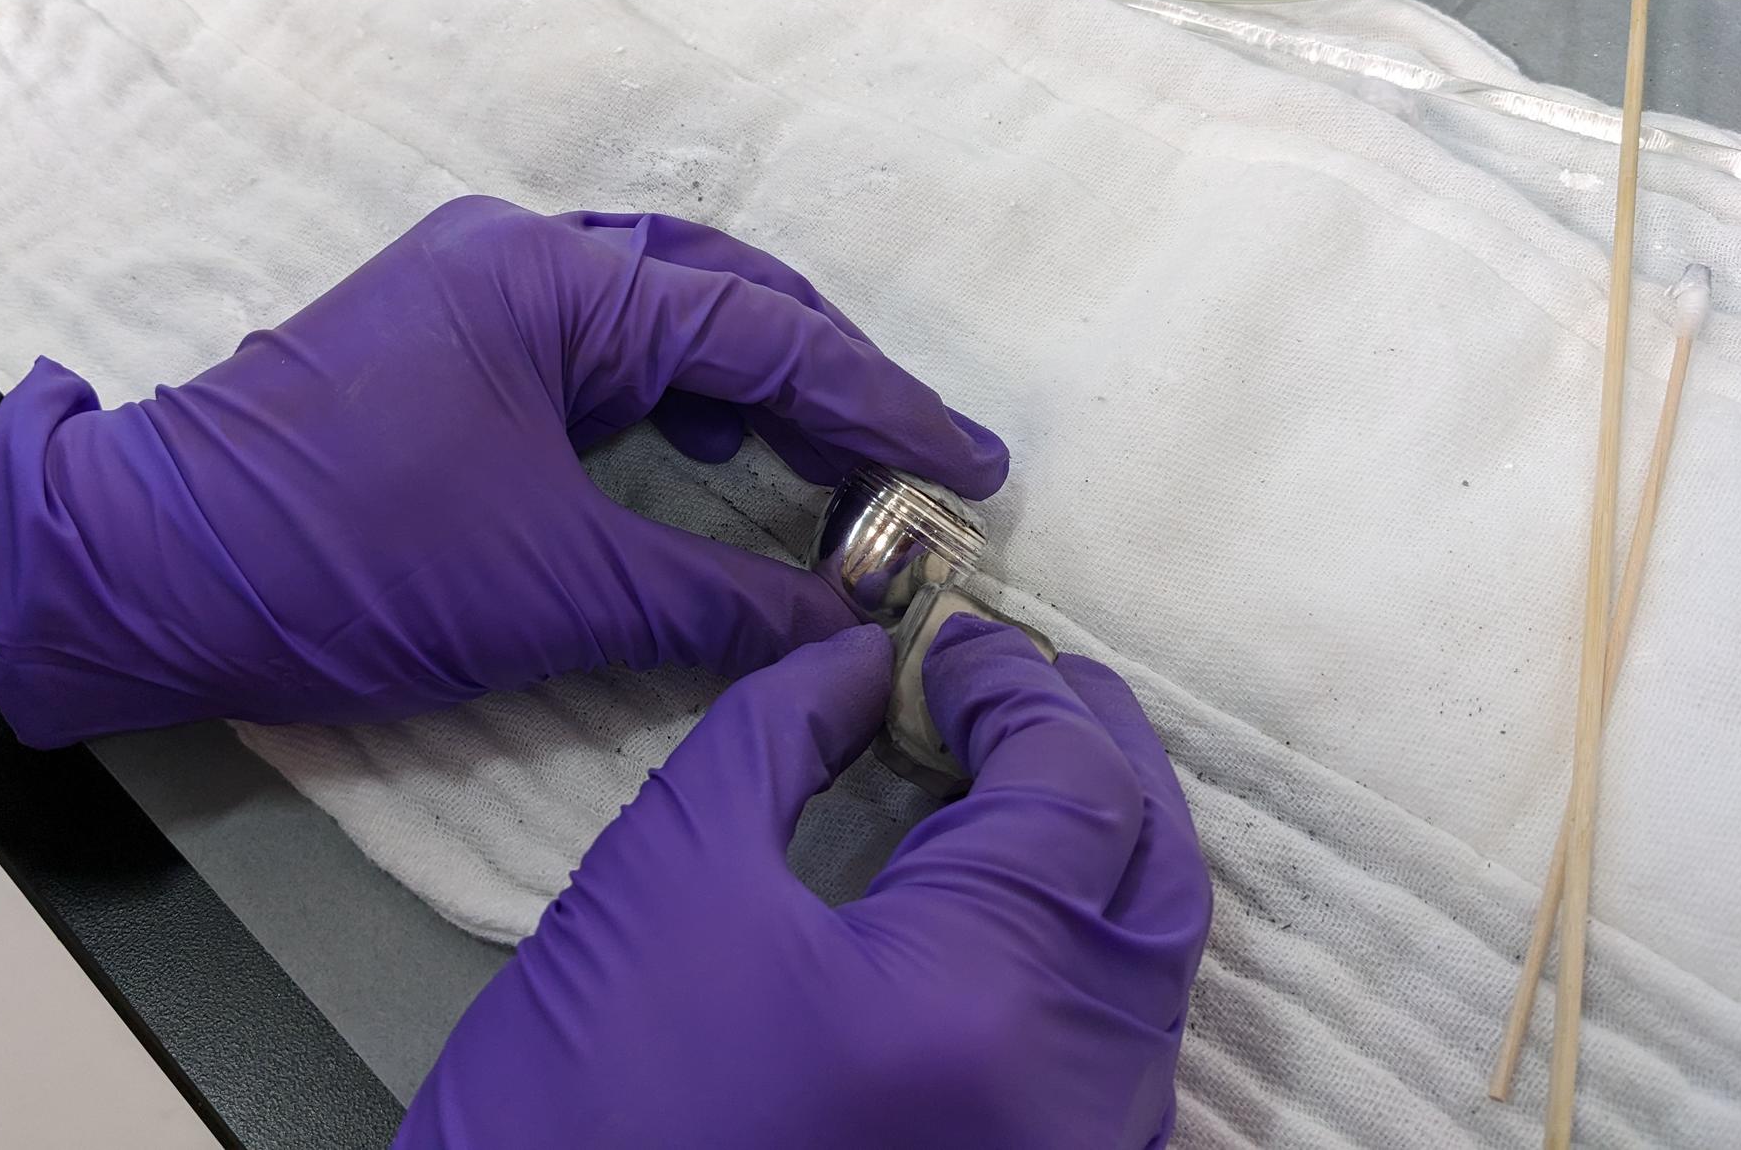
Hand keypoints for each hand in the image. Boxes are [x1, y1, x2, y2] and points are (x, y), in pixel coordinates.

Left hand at [0, 198, 1005, 745]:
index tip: (969, 467)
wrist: (138, 570)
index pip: (764, 330)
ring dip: (752, 374)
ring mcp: (474, 286)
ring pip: (660, 307)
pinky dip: (672, 390)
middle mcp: (519, 253)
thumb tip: (843, 621)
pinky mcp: (446, 336)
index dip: (880, 406)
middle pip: (722, 288)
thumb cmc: (343, 565)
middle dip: (826, 375)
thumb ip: (716, 597)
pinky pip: (597, 342)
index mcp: (551, 282)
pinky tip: (703, 444)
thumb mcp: (553, 589)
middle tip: (905, 461)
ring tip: (822, 458)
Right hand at [400, 618, 1212, 1149]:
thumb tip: (868, 663)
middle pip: (1154, 876)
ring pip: (1150, 970)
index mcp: (982, 1000)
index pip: (1077, 789)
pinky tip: (1005, 898)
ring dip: (1100, 848)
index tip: (948, 642)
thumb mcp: (670, 871)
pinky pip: (1113, 1053)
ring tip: (1013, 768)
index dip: (1019, 688)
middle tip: (1013, 684)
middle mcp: (1070, 1098)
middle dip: (1095, 753)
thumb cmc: (585, 1093)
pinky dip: (1083, 948)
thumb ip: (786, 730)